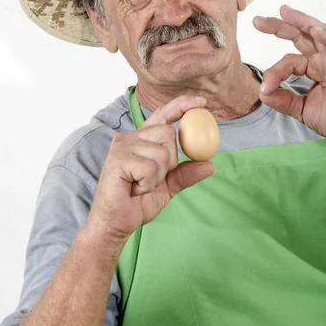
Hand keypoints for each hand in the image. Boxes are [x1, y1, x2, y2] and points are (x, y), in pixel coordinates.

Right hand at [89, 95, 214, 240]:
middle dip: (169, 161)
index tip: (202, 102)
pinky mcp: (118, 158)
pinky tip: (134, 189)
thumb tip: (210, 164)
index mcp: (142, 139)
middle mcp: (130, 137)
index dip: (182, 105)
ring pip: (162, 153)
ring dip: (158, 176)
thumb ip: (185, 174)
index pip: (163, 115)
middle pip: (168, 134)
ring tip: (140, 185)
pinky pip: (150, 168)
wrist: (115, 223)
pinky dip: (148, 184)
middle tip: (152, 178)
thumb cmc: (137, 203)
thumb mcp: (168, 187)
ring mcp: (122, 146)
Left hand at [253, 5, 325, 152]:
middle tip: (258, 21)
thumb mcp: (300, 109)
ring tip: (284, 12)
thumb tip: (262, 91)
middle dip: (280, 26)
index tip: (265, 88)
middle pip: (301, 35)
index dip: (274, 72)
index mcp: (313, 68)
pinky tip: (315, 31)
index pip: (289, 60)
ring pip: (319, 33)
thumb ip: (282, 99)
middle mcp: (324, 60)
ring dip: (302, 21)